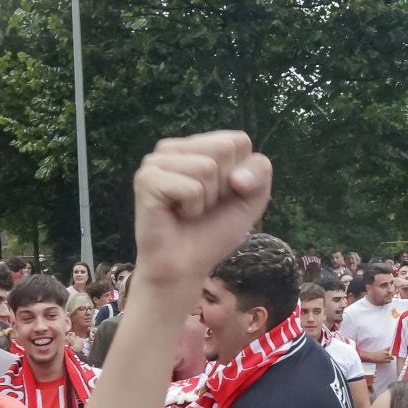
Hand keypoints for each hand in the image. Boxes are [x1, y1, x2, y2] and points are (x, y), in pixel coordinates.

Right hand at [131, 132, 271, 286]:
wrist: (185, 266)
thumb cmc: (213, 230)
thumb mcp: (251, 198)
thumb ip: (260, 171)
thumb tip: (236, 176)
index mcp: (197, 145)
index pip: (238, 141)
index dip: (241, 175)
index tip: (222, 195)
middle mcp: (174, 147)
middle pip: (225, 148)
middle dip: (224, 185)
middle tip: (203, 204)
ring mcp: (157, 160)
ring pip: (207, 167)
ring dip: (206, 199)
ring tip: (188, 210)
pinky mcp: (147, 179)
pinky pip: (191, 188)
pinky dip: (192, 209)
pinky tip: (176, 215)